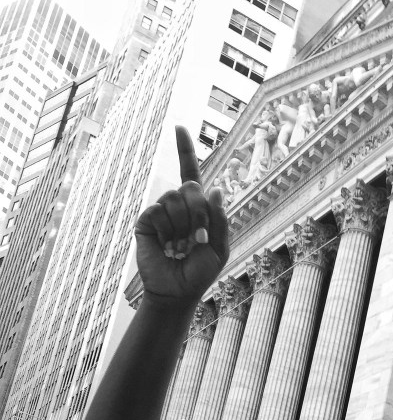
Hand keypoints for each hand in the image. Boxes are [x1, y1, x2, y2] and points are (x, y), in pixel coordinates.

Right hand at [134, 126, 228, 305]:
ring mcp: (161, 212)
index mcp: (197, 209)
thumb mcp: (219, 249)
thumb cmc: (199, 273)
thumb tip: (216, 190)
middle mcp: (178, 206)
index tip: (179, 127)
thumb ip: (220, 221)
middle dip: (199, 213)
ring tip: (180, 246)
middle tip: (198, 239)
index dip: (185, 150)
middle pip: (190, 186)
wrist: (177, 292)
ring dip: (182, 225)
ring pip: (173, 198)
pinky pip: (157, 211)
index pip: (190, 173)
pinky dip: (166, 230)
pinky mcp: (145, 222)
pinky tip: (165, 246)